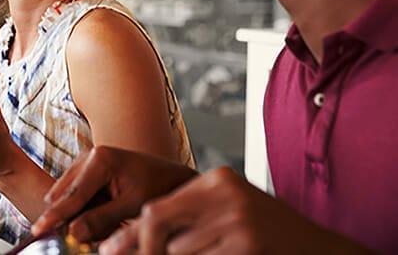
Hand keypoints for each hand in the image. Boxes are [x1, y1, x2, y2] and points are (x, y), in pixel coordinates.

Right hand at [34, 146, 197, 241]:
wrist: (168, 176)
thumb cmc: (155, 188)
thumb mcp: (131, 207)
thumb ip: (101, 219)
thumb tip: (73, 232)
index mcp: (100, 159)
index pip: (72, 196)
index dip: (55, 216)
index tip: (38, 230)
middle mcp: (88, 155)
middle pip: (63, 195)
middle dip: (70, 216)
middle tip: (89, 234)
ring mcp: (85, 160)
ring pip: (66, 196)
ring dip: (77, 212)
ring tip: (106, 219)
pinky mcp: (84, 168)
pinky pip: (73, 193)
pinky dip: (82, 207)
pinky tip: (103, 210)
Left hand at [98, 167, 370, 254]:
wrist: (319, 250)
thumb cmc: (265, 237)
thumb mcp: (225, 217)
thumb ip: (183, 222)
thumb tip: (123, 243)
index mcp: (216, 181)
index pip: (154, 208)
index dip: (130, 236)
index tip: (110, 252)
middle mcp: (224, 194)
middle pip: (156, 221)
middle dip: (141, 248)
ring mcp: (238, 219)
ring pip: (177, 250)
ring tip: (202, 253)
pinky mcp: (248, 243)